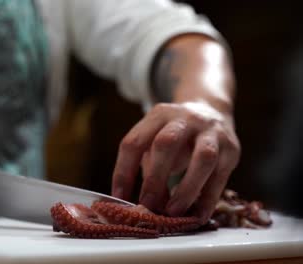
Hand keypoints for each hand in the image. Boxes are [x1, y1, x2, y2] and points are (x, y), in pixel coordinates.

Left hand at [111, 101, 239, 222]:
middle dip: (154, 179)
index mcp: (158, 115)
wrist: (211, 110)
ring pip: (203, 158)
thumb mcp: (156, 140)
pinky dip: (207, 200)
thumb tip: (146, 206)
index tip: (119, 197)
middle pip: (166, 144)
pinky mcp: (231, 149)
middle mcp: (185, 119)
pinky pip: (220, 177)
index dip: (123, 172)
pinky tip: (196, 216)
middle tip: (147, 205)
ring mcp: (211, 132)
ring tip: (173, 213)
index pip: (134, 142)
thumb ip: (149, 168)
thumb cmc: (175, 134)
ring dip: (186, 189)